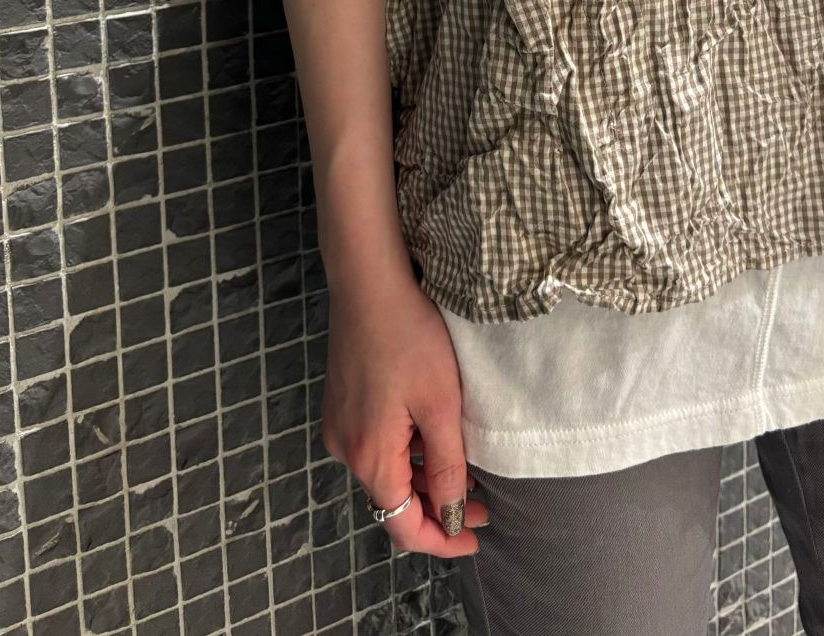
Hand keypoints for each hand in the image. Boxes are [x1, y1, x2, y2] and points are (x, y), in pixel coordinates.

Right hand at [321, 272, 488, 555]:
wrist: (369, 284)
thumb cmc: (410, 340)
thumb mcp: (441, 406)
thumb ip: (447, 466)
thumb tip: (452, 515)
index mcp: (370, 457)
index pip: (402, 525)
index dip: (440, 539)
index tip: (474, 537)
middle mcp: (346, 450)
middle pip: (392, 498)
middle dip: (438, 507)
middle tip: (483, 504)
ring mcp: (339, 425)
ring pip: (386, 470)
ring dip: (424, 477)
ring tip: (466, 469)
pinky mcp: (342, 402)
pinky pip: (376, 444)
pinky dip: (406, 451)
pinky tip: (433, 435)